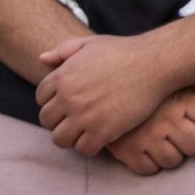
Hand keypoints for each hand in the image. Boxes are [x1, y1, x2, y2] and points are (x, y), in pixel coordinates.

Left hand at [36, 33, 171, 155]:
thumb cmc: (124, 51)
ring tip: (85, 130)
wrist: (154, 63)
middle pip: (47, 121)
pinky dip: (89, 146)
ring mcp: (85, 116)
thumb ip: (64, 49)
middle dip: (59, 120)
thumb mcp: (91, 44)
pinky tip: (100, 136)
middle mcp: (69, 97)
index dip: (53, 100)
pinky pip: (83, 150)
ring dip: (71, 137)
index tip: (67, 102)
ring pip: (60, 140)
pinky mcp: (103, 131)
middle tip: (76, 117)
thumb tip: (42, 57)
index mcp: (64, 76)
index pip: (40, 98)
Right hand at [107, 87, 194, 175]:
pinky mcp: (128, 152)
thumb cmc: (148, 85)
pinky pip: (149, 169)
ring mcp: (147, 138)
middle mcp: (166, 121)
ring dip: (170, 153)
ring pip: (173, 161)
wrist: (106, 88)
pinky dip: (149, 161)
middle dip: (192, 141)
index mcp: (181, 100)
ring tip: (162, 139)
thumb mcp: (176, 80)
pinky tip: (146, 146)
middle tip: (181, 133)